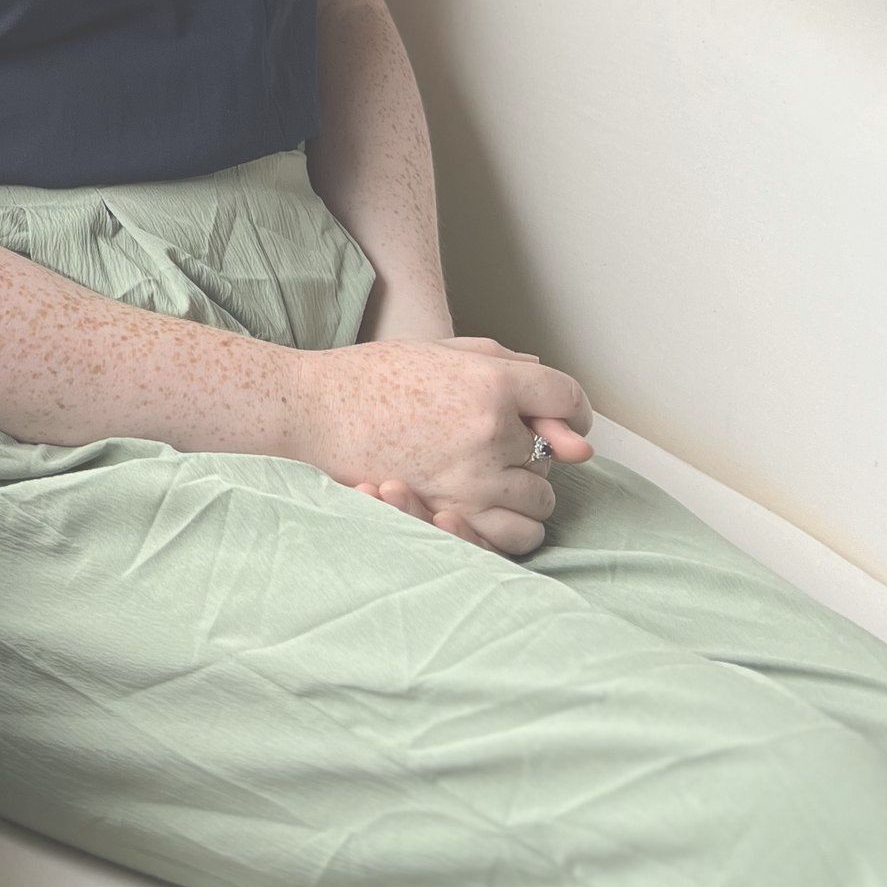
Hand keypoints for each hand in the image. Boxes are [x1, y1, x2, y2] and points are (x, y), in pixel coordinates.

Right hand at [347, 339, 595, 555]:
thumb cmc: (371, 375)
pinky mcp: (452, 514)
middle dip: (534, 450)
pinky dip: (512, 525)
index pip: (568, 398)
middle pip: (553, 455)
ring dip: (525, 491)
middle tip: (495, 442)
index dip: (572, 411)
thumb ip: (504, 366)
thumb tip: (555, 394)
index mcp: (490, 382)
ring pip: (540, 500)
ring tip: (489, 476)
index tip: (563, 420)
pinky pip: (518, 535)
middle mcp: (489, 431)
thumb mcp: (440, 351)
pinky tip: (487, 506)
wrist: (314, 412)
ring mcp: (472, 479)